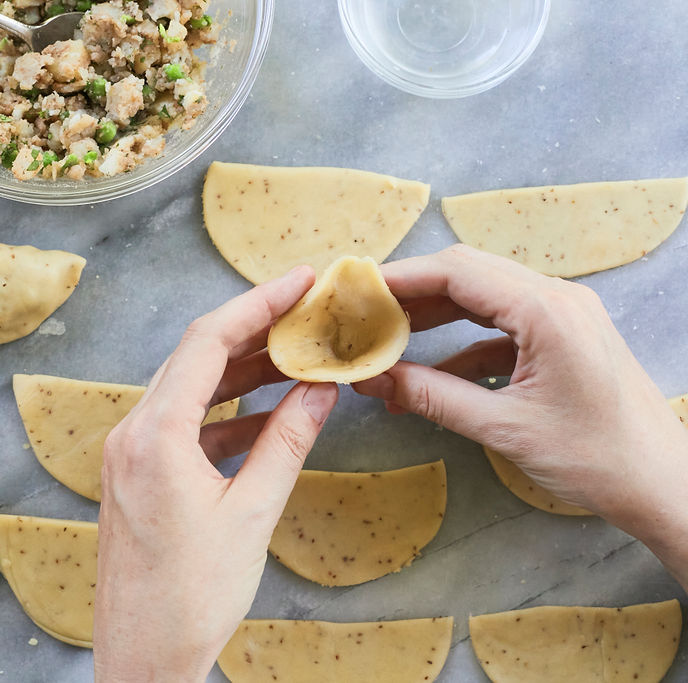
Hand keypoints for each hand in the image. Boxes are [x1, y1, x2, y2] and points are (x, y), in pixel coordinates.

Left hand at [93, 266, 338, 681]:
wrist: (142, 658)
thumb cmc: (190, 598)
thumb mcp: (251, 515)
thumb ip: (286, 444)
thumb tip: (320, 391)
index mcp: (153, 436)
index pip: (207, 342)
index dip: (257, 304)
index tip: (299, 282)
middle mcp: (131, 434)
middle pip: (195, 357)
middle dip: (253, 329)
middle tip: (306, 311)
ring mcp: (129, 454)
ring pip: (190, 389)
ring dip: (241, 372)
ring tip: (296, 356)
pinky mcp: (137, 475)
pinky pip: (185, 426)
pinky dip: (226, 414)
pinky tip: (268, 414)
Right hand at [352, 245, 687, 587]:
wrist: (665, 485)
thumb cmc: (596, 458)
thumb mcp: (503, 428)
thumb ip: (432, 397)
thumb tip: (371, 379)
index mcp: (546, 310)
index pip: (457, 271)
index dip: (400, 276)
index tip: (355, 289)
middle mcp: (557, 299)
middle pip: (467, 273)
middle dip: (411, 291)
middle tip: (362, 311)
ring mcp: (563, 316)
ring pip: (482, 296)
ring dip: (433, 314)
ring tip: (385, 336)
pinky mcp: (564, 338)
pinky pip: (500, 326)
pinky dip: (461, 342)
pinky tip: (428, 371)